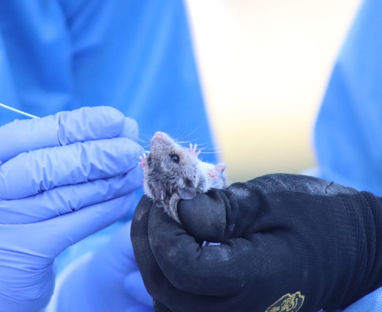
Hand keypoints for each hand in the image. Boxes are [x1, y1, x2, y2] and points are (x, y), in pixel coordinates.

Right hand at [0, 107, 143, 310]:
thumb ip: (35, 153)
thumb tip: (104, 131)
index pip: (29, 134)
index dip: (78, 124)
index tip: (114, 119)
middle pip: (49, 165)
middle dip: (99, 153)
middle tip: (130, 146)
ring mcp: (0, 226)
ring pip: (68, 195)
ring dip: (110, 180)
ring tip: (133, 169)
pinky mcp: (25, 255)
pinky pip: (77, 224)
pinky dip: (106, 209)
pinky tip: (124, 198)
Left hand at [131, 174, 381, 311]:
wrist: (352, 248)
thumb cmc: (318, 216)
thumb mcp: (268, 199)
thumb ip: (218, 209)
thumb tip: (173, 207)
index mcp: (252, 280)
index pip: (180, 266)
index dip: (160, 230)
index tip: (162, 197)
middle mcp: (240, 310)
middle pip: (164, 287)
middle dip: (147, 241)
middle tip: (152, 204)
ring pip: (166, 300)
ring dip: (153, 259)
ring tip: (160, 221)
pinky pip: (181, 304)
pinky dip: (167, 276)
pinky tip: (175, 245)